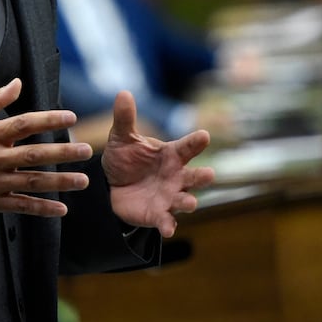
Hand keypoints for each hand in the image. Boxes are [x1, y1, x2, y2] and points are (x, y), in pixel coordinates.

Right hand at [0, 78, 92, 217]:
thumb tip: (17, 83)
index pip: (23, 124)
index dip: (48, 120)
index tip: (70, 117)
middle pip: (33, 155)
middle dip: (62, 153)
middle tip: (86, 150)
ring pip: (31, 182)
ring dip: (59, 182)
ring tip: (82, 180)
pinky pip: (20, 206)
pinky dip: (41, 209)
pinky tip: (61, 209)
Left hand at [102, 91, 214, 237]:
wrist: (111, 186)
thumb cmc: (125, 158)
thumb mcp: (122, 138)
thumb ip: (125, 118)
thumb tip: (123, 93)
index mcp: (171, 155)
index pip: (186, 147)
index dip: (195, 142)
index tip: (204, 136)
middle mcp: (176, 176)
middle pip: (194, 177)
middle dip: (202, 176)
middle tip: (210, 174)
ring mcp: (170, 197)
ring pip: (185, 200)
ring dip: (189, 202)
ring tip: (190, 203)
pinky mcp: (158, 214)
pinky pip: (166, 221)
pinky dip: (168, 225)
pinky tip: (168, 229)